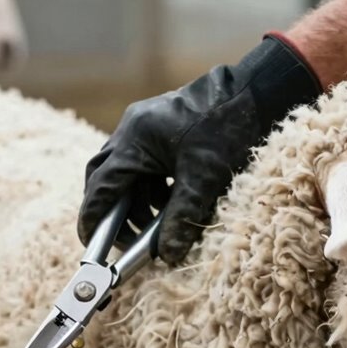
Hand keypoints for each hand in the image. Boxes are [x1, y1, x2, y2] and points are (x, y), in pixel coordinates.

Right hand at [78, 34, 320, 263]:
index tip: (92, 245)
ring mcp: (145, 128)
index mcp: (135, 139)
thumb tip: (168, 255)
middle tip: (126, 243)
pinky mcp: (161, 130)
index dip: (95, 218)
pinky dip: (152, 189)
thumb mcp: (205, 179)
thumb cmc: (228, 129)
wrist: (254, 93)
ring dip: (136, 203)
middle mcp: (132, 130)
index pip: (102, 186)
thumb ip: (182, 216)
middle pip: (106, 178)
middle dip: (113, 212)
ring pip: (127, 173)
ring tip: (154, 229)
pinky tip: (170, 205)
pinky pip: (144, 165)